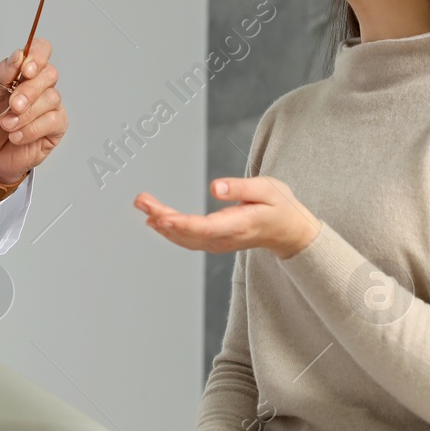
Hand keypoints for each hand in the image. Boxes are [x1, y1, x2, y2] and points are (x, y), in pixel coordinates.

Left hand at [0, 39, 64, 184]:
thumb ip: (1, 74)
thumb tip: (19, 55)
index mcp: (21, 73)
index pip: (41, 51)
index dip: (38, 55)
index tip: (25, 70)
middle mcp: (39, 87)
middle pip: (49, 74)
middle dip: (29, 90)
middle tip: (12, 105)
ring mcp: (49, 107)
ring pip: (51, 98)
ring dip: (27, 114)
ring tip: (7, 126)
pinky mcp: (55, 128)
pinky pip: (53, 121)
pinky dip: (32, 129)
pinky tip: (17, 136)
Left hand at [135, 175, 319, 259]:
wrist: (288, 231)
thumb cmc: (280, 206)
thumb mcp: (268, 189)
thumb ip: (241, 188)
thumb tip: (214, 187)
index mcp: (241, 225)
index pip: (206, 228)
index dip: (181, 224)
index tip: (160, 217)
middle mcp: (226, 239)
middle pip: (188, 233)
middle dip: (162, 218)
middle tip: (141, 201)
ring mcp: (219, 244)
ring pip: (184, 238)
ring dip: (161, 222)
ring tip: (142, 204)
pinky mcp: (214, 242)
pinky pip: (187, 239)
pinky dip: (169, 229)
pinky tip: (154, 218)